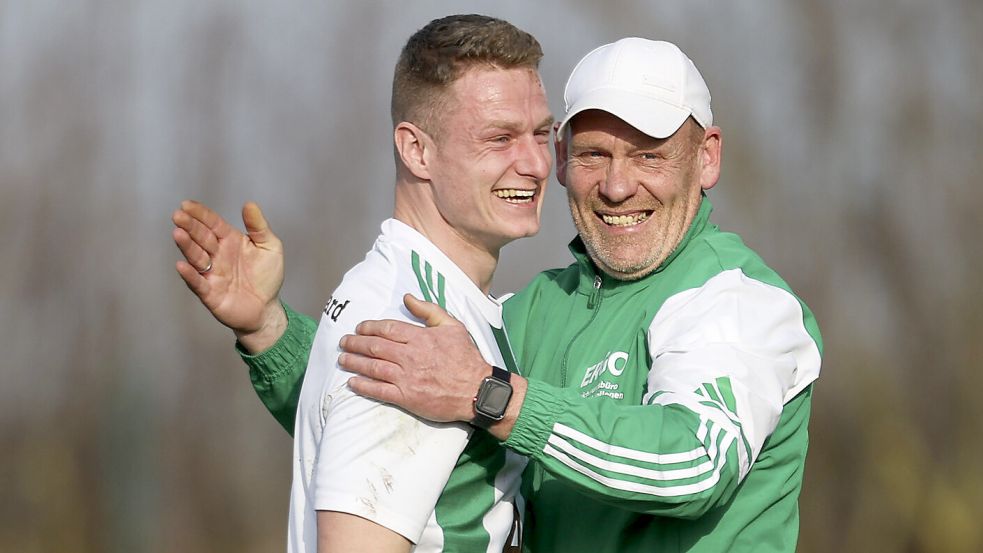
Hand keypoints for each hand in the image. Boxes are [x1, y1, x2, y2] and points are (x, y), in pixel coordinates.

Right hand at [172, 200, 286, 352]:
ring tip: (178, 233)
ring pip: (196, 257)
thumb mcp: (270, 247)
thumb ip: (259, 226)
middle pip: (201, 238)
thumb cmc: (267, 276)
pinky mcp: (210, 293)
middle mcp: (217, 255)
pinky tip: (181, 265)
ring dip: (186, 246)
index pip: (212, 224)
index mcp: (229, 241)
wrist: (267, 308)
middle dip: (190, 226)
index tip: (187, 204)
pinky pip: (198, 283)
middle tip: (178, 216)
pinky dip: (189, 275)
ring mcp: (211, 273)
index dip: (200, 214)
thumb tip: (249, 204)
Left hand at [339, 294, 491, 422]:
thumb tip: (408, 298)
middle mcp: (410, 356)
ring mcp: (407, 378)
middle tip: (343, 342)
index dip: (369, 327)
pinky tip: (352, 383)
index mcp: (420, 337)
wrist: (477, 389)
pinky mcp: (407, 397)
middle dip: (355, 344)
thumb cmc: (466, 358)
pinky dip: (363, 386)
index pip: (387, 329)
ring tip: (342, 360)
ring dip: (354, 363)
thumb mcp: (452, 326)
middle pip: (375, 347)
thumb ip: (428, 311)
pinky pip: (379, 391)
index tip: (359, 328)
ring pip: (373, 368)